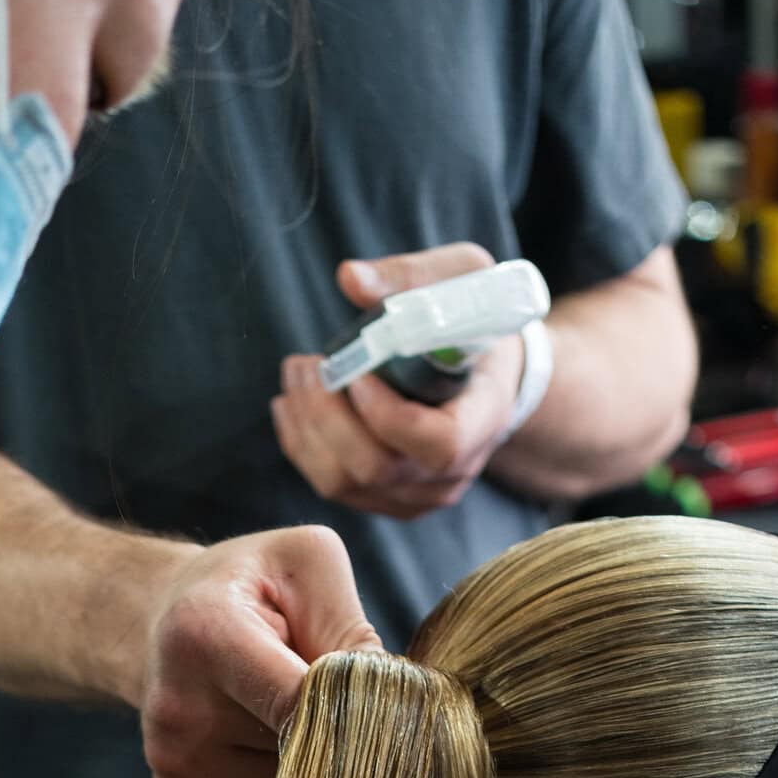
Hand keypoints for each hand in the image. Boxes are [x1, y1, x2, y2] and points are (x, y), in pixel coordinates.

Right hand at [140, 526, 381, 777]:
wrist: (158, 620)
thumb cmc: (247, 586)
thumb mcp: (305, 565)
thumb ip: (349, 625)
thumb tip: (390, 705)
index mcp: (205, 636)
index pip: (301, 704)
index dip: (353, 709)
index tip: (384, 703)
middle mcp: (179, 710)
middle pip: (301, 752)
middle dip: (336, 731)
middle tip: (333, 695)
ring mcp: (173, 764)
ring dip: (313, 762)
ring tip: (286, 711)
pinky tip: (264, 739)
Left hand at [271, 245, 523, 522]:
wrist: (485, 374)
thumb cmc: (472, 320)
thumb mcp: (459, 280)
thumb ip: (410, 278)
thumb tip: (350, 278)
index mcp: (483, 418)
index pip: (439, 445)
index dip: (388, 416)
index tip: (358, 373)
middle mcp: (453, 472)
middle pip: (378, 469)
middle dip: (327, 416)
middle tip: (306, 364)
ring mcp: (419, 494)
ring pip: (346, 484)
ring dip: (307, 429)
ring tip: (296, 376)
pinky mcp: (388, 499)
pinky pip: (334, 487)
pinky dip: (302, 446)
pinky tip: (292, 405)